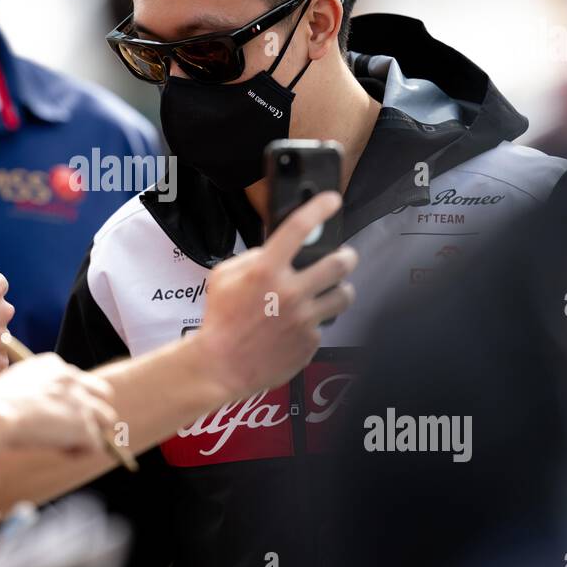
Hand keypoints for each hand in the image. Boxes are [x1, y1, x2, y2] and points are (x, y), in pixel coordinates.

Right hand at [0, 353, 117, 452]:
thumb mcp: (14, 386)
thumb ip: (32, 390)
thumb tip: (35, 410)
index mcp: (53, 364)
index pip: (77, 378)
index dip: (70, 398)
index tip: (53, 412)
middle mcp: (72, 378)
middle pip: (103, 394)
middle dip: (92, 411)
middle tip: (72, 428)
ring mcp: (80, 401)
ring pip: (107, 419)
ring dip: (91, 432)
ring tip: (67, 443)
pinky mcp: (83, 426)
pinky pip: (95, 445)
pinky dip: (81, 452)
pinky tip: (63, 453)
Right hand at [194, 191, 356, 400]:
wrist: (222, 365)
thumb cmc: (221, 320)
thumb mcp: (224, 276)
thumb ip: (253, 258)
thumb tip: (276, 251)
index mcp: (265, 271)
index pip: (298, 228)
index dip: (319, 208)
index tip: (331, 200)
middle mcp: (289, 292)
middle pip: (339, 263)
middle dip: (346, 256)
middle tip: (344, 257)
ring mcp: (303, 318)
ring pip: (344, 295)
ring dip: (340, 290)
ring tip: (331, 291)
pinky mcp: (310, 341)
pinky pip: (324, 324)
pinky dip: (316, 321)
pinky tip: (300, 324)